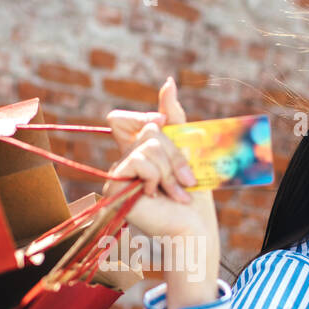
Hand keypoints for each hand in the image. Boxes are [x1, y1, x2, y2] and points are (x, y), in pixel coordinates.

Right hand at [103, 78, 219, 245]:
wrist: (193, 226)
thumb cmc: (193, 194)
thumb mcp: (186, 149)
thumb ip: (174, 117)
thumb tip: (168, 82)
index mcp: (138, 151)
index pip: (127, 118)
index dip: (147, 116)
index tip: (166, 124)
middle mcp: (125, 161)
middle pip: (148, 129)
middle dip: (174, 152)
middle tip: (186, 178)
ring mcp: (118, 173)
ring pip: (147, 145)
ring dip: (170, 169)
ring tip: (176, 192)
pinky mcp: (115, 185)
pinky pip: (139, 160)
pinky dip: (156, 176)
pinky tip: (157, 196)